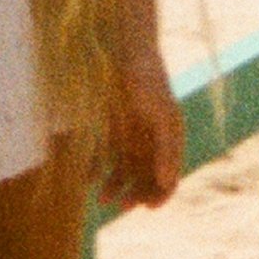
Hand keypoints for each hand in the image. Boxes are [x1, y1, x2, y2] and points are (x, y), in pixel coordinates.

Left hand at [99, 48, 184, 213]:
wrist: (126, 51)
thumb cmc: (149, 80)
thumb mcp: (163, 114)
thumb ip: (167, 149)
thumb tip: (168, 183)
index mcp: (170, 141)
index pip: (169, 178)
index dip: (161, 195)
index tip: (148, 207)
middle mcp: (151, 144)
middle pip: (144, 181)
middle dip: (134, 196)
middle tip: (120, 206)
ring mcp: (131, 138)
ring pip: (123, 174)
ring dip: (115, 187)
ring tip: (101, 198)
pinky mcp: (111, 131)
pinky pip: (104, 158)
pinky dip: (98, 170)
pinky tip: (88, 178)